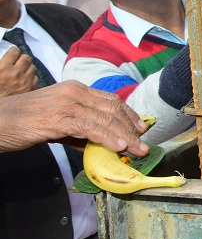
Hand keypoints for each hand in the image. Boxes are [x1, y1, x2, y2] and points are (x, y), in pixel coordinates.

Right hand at [0, 46, 35, 97]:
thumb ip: (1, 65)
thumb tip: (7, 58)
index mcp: (3, 68)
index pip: (14, 51)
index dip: (13, 52)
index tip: (13, 54)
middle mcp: (16, 73)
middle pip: (26, 58)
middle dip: (22, 59)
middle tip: (18, 63)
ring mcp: (25, 81)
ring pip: (33, 67)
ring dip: (28, 69)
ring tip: (21, 73)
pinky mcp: (31, 89)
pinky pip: (36, 78)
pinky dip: (31, 78)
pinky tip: (25, 81)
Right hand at [0, 80, 149, 155]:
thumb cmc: (22, 122)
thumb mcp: (56, 120)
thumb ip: (78, 129)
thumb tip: (101, 142)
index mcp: (75, 88)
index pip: (110, 99)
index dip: (128, 114)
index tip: (140, 128)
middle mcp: (74, 92)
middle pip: (113, 108)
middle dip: (131, 127)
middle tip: (143, 143)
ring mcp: (67, 104)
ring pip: (105, 119)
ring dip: (124, 136)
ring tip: (136, 150)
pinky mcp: (58, 119)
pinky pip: (90, 128)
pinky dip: (107, 137)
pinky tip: (117, 147)